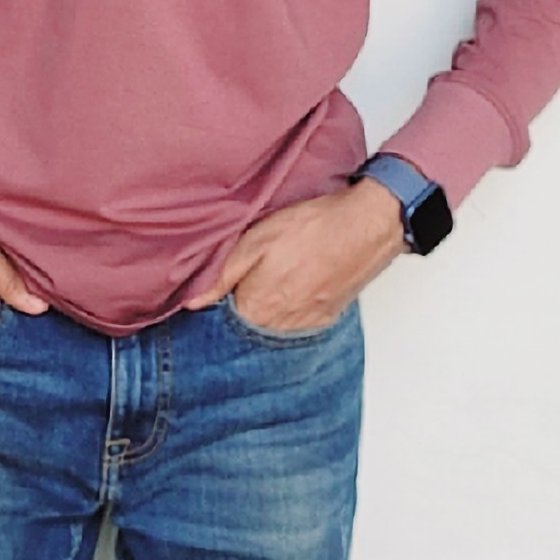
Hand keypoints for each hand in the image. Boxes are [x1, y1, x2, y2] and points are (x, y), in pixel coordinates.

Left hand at [196, 178, 404, 335]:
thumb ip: (221, 275)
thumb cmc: (313, 228)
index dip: (212, 310)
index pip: (220, 325)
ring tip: (264, 289)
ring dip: (261, 317)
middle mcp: (280, 327)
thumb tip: (192, 302)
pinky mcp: (323, 321)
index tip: (209, 298)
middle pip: (245, 332)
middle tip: (237, 289)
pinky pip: (294, 328)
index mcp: (257, 308)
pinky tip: (286, 293)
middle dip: (234, 317)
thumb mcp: (256, 240)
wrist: (366, 227)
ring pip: (269, 333)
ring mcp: (304, 327)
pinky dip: (284, 316)